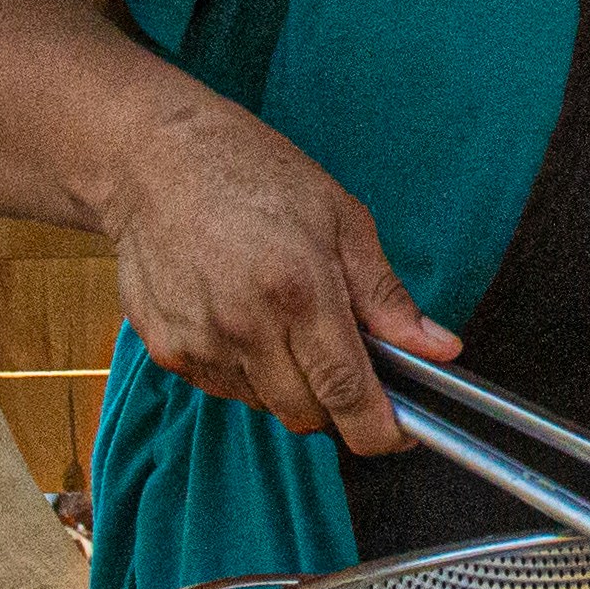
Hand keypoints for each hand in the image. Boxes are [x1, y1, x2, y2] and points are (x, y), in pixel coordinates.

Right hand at [104, 95, 452, 449]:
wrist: (152, 158)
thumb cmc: (249, 172)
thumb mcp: (340, 218)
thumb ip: (386, 295)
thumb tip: (437, 349)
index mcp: (298, 290)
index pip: (347, 393)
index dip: (380, 428)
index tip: (400, 431)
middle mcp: (244, 327)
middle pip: (307, 415)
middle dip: (337, 403)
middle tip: (343, 358)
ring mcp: (199, 344)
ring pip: (266, 406)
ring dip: (290, 384)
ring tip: (284, 321)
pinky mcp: (167, 351)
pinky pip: (224, 389)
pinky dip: (248, 371)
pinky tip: (244, 318)